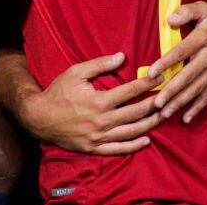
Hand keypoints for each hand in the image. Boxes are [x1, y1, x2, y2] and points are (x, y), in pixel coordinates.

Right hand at [18, 52, 163, 155]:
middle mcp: (101, 121)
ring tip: (162, 116)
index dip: (147, 84)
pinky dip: (134, 146)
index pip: (130, 91)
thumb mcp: (76, 72)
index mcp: (98, 100)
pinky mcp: (94, 148)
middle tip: (168, 97)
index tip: (160, 79)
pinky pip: (119, 150)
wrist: (39, 117)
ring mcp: (98, 137)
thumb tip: (122, 57)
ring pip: (131, 132)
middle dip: (154, 104)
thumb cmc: (57, 92)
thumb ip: (100, 65)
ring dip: (150, 124)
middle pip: (136, 113)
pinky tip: (146, 140)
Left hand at [146, 2, 206, 124]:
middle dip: (172, 91)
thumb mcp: (205, 9)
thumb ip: (187, 11)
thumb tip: (169, 19)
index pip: (182, 51)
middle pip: (188, 76)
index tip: (151, 73)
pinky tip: (185, 118)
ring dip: (180, 103)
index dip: (166, 62)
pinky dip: (197, 108)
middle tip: (156, 103)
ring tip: (164, 114)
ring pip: (197, 89)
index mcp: (204, 37)